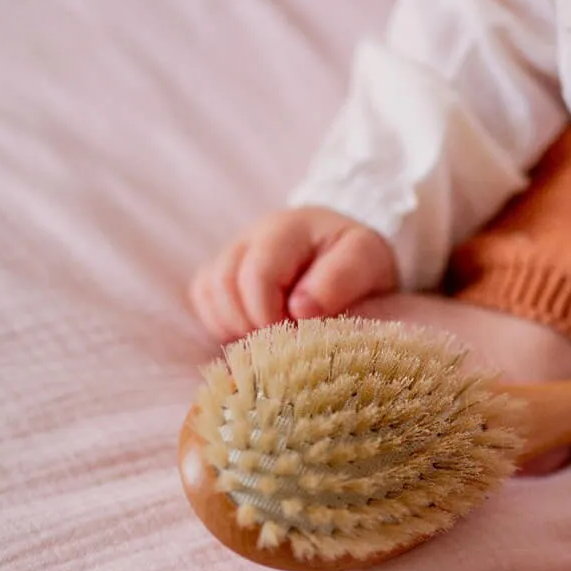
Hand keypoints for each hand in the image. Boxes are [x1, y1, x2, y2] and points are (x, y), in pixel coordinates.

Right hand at [189, 206, 397, 341]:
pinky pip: (203, 298)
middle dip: (251, 322)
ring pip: (208, 291)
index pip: (257, 273)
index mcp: (287, 229)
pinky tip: (254, 330)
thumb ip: (340, 278)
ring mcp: (232, 252)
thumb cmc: (358, 258)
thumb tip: (300, 310)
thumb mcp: (367, 260)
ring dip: (235, 325)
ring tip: (271, 336)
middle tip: (283, 341)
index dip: (269, 314)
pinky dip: (222, 322)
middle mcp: (251, 235)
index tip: (294, 335)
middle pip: (224, 283)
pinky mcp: (221, 270)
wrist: (347, 250)